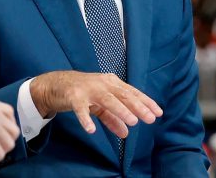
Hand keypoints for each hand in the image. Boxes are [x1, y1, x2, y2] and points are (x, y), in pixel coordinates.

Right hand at [30, 71, 162, 138]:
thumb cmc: (83, 93)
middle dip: (138, 107)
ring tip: (132, 122)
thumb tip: (126, 134)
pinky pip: (80, 109)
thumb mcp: (100, 105)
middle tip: (150, 118)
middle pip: (123, 95)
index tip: (158, 112)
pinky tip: (91, 130)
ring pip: (107, 99)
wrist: (56, 84)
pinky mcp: (73, 96)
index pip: (132, 92)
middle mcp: (102, 83)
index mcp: (111, 83)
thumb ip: (112, 118)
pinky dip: (86, 119)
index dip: (145, 102)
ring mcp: (88, 89)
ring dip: (120, 110)